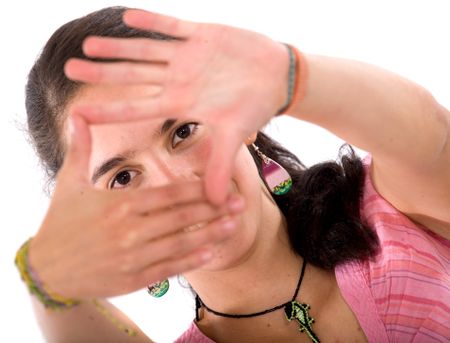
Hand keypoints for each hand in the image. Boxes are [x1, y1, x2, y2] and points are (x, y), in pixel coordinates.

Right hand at [28, 114, 243, 298]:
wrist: (47, 269)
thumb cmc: (60, 222)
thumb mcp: (68, 182)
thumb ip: (80, 148)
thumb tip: (78, 115)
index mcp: (119, 204)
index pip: (170, 194)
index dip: (200, 189)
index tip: (222, 184)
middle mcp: (129, 230)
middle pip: (182, 216)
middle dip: (213, 209)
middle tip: (240, 202)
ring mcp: (132, 257)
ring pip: (180, 242)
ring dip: (210, 233)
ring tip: (234, 225)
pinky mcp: (133, 279)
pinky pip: (168, 268)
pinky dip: (190, 261)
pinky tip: (210, 253)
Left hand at [64, 9, 289, 203]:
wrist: (276, 77)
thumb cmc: (255, 106)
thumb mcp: (236, 136)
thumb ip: (222, 165)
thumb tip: (217, 203)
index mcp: (182, 103)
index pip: (138, 108)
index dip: (109, 111)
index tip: (79, 113)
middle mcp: (178, 80)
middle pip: (133, 77)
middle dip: (102, 73)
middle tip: (70, 69)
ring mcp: (187, 56)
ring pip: (146, 50)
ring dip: (118, 47)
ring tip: (88, 44)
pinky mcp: (201, 35)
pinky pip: (172, 26)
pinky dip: (152, 22)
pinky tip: (128, 17)